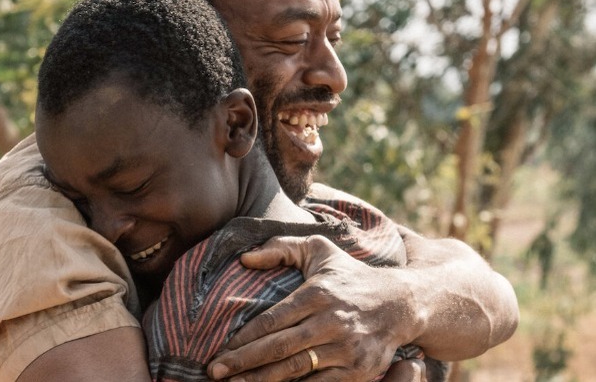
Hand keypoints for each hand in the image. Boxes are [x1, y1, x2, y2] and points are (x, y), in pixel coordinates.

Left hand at [207, 235, 420, 381]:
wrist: (402, 303)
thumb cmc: (350, 276)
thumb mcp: (319, 250)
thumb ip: (280, 247)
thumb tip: (244, 259)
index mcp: (317, 293)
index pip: (272, 320)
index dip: (243, 338)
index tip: (219, 350)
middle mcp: (331, 321)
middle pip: (279, 348)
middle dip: (243, 363)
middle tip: (214, 372)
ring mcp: (347, 349)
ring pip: (296, 370)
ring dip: (262, 381)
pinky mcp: (359, 370)